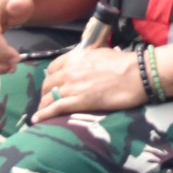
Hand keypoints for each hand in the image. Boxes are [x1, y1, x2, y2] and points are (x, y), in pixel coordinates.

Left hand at [30, 46, 144, 122]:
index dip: (51, 77)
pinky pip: (55, 108)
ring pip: (49, 97)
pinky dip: (44, 114)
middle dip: (46, 92)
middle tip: (48, 99)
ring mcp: (73, 87)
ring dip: (44, 105)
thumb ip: (87, 58)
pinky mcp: (78, 102)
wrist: (136, 74)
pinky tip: (36, 120)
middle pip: (48, 83)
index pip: (52, 68)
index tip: (53, 83)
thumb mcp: (100, 52)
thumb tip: (85, 63)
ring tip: (41, 112)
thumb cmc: (123, 63)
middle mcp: (70, 71)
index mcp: (75, 57)